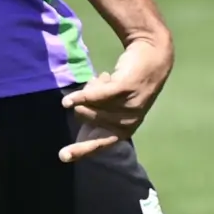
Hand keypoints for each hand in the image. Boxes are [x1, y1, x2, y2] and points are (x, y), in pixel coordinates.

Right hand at [58, 31, 172, 160]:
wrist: (151, 57)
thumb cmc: (129, 83)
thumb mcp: (114, 106)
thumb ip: (98, 117)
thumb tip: (79, 128)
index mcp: (124, 130)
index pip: (99, 144)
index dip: (80, 150)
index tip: (62, 156)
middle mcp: (127, 123)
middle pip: (84, 117)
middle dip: (84, 101)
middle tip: (100, 88)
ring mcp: (127, 108)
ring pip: (88, 105)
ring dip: (90, 88)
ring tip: (105, 79)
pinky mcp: (124, 91)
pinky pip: (93, 97)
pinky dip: (79, 97)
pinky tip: (67, 101)